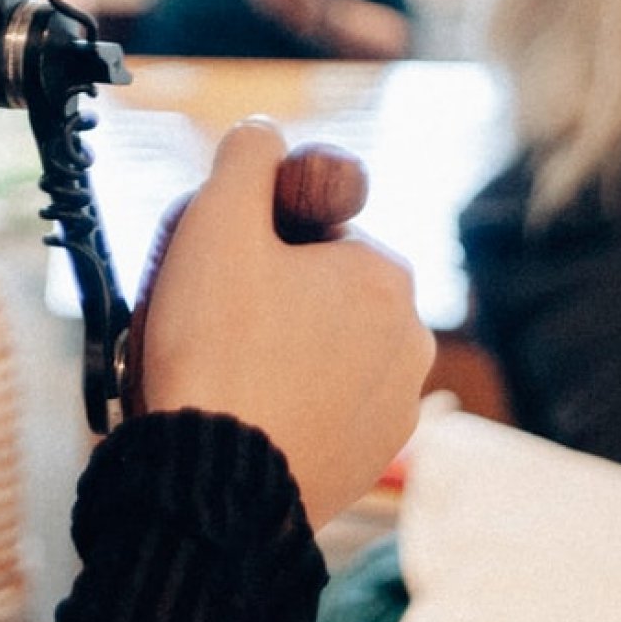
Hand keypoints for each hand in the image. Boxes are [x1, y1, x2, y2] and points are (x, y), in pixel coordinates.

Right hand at [128, 118, 434, 527]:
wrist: (209, 488)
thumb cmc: (215, 349)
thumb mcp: (217, 219)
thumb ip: (247, 155)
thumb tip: (265, 133)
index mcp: (386, 275)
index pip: (315, 233)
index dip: (259, 244)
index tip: (220, 274)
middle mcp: (411, 338)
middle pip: (322, 290)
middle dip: (274, 296)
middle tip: (212, 323)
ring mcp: (397, 406)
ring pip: (327, 349)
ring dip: (285, 350)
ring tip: (225, 373)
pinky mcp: (372, 459)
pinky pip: (329, 408)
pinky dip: (294, 404)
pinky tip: (249, 413)